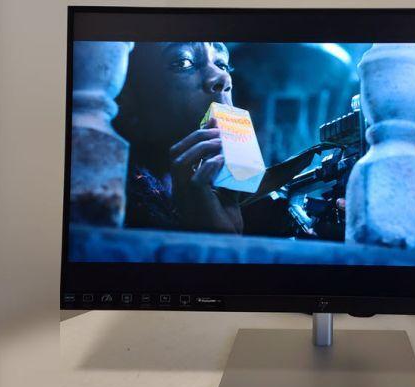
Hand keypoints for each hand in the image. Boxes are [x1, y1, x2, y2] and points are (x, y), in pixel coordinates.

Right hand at [168, 117, 242, 232]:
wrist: (225, 238)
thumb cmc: (224, 217)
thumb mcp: (225, 189)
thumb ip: (226, 173)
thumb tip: (237, 150)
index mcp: (182, 181)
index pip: (180, 151)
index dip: (195, 133)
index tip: (214, 121)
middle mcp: (178, 186)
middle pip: (177, 152)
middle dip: (198, 136)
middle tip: (220, 130)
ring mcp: (183, 193)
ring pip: (181, 161)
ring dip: (202, 147)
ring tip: (222, 141)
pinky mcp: (194, 200)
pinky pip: (198, 178)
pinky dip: (210, 165)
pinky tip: (223, 158)